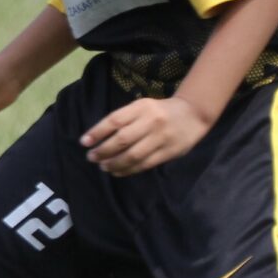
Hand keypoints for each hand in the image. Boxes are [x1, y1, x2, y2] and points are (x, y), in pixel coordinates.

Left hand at [81, 96, 213, 176]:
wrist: (193, 115)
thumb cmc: (160, 111)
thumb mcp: (142, 107)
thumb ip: (124, 119)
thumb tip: (98, 137)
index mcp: (142, 107)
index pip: (115, 120)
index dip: (97, 132)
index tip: (84, 142)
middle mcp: (151, 121)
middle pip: (122, 140)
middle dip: (103, 151)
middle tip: (91, 157)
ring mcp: (160, 138)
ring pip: (133, 155)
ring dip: (114, 163)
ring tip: (103, 166)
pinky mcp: (168, 152)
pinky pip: (144, 164)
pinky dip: (128, 170)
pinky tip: (117, 171)